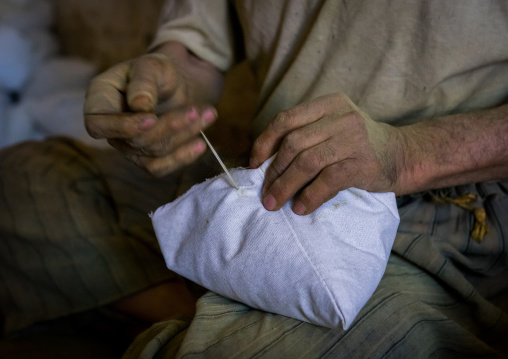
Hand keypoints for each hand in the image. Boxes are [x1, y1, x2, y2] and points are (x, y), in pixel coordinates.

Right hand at [84, 43, 222, 175]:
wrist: (178, 84)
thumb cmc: (159, 71)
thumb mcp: (152, 66)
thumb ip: (144, 82)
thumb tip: (139, 106)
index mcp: (100, 100)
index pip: (97, 124)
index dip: (122, 127)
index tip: (151, 118)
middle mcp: (110, 127)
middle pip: (134, 141)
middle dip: (168, 126)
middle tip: (195, 110)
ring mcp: (128, 146)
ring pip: (152, 153)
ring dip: (182, 136)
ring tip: (208, 115)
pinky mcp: (147, 158)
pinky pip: (161, 167)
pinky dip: (182, 157)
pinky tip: (200, 144)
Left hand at [250, 93, 404, 214]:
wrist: (403, 155)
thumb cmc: (359, 146)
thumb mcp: (333, 129)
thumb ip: (306, 136)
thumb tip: (264, 163)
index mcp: (328, 104)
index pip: (286, 119)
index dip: (264, 142)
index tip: (254, 164)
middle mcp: (340, 116)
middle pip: (293, 143)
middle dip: (273, 171)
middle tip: (265, 193)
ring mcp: (353, 138)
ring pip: (307, 162)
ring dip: (285, 186)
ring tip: (274, 203)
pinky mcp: (363, 163)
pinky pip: (328, 180)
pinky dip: (310, 196)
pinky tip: (300, 208)